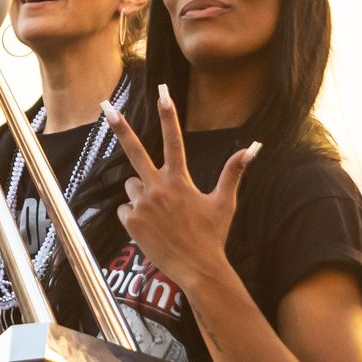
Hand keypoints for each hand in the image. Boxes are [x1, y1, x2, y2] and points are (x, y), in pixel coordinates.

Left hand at [101, 85, 259, 287]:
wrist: (197, 269)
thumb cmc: (212, 235)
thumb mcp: (224, 203)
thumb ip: (233, 171)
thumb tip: (254, 147)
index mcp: (180, 180)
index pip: (174, 140)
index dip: (169, 114)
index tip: (163, 92)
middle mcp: (159, 188)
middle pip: (136, 152)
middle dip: (121, 129)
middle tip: (107, 110)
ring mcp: (143, 205)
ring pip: (132, 187)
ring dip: (141, 194)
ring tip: (160, 214)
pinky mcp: (131, 222)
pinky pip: (125, 209)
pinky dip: (134, 215)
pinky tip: (151, 227)